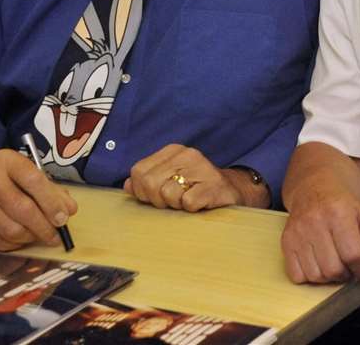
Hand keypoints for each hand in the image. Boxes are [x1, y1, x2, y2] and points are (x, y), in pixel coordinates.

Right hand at [0, 149, 77, 250]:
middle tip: (56, 235)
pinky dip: (14, 245)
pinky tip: (17, 239)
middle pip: (23, 209)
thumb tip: (69, 209)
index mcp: (4, 161)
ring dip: (30, 237)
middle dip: (44, 226)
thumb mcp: (23, 176)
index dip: (52, 201)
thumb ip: (49, 190)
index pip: (34, 180)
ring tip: (37, 235)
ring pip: (12, 231)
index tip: (65, 217)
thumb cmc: (2, 185)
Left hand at [123, 144, 251, 211]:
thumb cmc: (196, 189)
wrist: (232, 193)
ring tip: (188, 201)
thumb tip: (127, 185)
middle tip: (174, 202)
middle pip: (150, 183)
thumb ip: (146, 182)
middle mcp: (186, 154)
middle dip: (158, 200)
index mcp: (172, 151)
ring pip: (167, 193)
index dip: (143, 191)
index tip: (158, 196)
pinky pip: (188, 202)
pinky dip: (191, 209)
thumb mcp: (169, 182)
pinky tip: (200, 204)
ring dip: (176, 205)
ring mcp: (202, 168)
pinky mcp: (213, 185)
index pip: (138, 171)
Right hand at [281, 190, 359, 283]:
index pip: (353, 255)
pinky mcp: (286, 242)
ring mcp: (298, 233)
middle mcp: (315, 221)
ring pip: (316, 275)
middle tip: (350, 267)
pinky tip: (319, 264)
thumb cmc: (341, 204)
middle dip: (346, 274)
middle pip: (334, 269)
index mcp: (339, 212)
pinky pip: (297, 276)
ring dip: (329, 277)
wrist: (314, 187)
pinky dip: (310, 277)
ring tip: (335, 264)